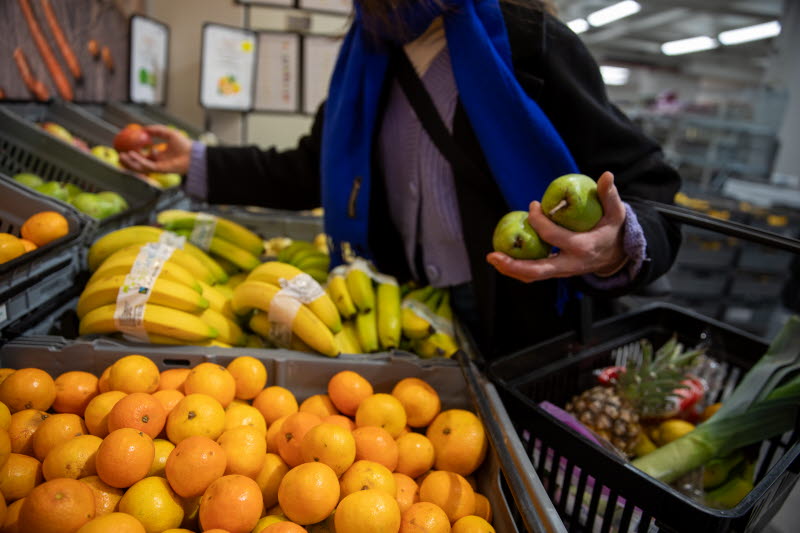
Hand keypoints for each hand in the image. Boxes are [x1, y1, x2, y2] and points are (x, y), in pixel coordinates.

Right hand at [118, 125, 191, 174]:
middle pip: (139, 164)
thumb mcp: (168, 133)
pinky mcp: (161, 169)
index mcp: (159, 156)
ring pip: (140, 167)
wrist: (194, 153)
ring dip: (130, 162)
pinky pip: (147, 166)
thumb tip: (144, 128)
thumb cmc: (184, 145)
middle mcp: (157, 162)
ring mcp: (158, 167)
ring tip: (122, 156)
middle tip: (119, 155)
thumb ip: (157, 130)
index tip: (125, 148)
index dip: (134, 154)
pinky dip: (138, 161)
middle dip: (128, 161)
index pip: (143, 157)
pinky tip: (132, 154)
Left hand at [486, 171, 627, 282]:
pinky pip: (534, 274)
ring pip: (533, 276)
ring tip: (492, 258)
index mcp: (582, 248)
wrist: (617, 256)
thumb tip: (607, 175)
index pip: (554, 236)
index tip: (532, 205)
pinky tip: (502, 259)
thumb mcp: (616, 214)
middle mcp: (570, 265)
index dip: (538, 221)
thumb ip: (610, 195)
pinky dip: (517, 269)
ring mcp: (562, 272)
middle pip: (537, 270)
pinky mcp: (556, 273)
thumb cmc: (612, 230)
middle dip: (513, 265)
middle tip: (492, 255)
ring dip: (510, 269)